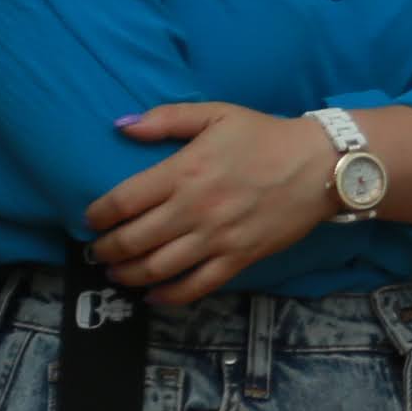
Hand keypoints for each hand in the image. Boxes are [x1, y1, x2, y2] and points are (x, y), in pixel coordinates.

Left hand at [88, 103, 334, 305]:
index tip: (91, 219)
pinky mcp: (239, 258)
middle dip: (106, 250)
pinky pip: (196, 286)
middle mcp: (195, 209)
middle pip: (134, 240)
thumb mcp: (216, 114)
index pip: (124, 200)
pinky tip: (152, 295)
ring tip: (116, 273)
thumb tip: (122, 126)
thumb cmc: (265, 136)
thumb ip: (167, 119)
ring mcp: (217, 238)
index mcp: (184, 172)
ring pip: (158, 268)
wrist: (320, 164)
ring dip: (128, 275)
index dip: (99, 215)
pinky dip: (168, 296)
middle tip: (97, 252)